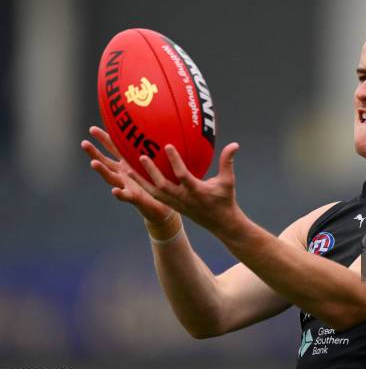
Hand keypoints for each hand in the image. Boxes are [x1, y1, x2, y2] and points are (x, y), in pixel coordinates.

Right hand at [81, 126, 172, 223]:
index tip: (92, 129)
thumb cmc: (158, 182)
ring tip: (93, 163)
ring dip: (102, 171)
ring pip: (111, 178)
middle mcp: (123, 174)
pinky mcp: (134, 197)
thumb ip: (154, 148)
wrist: (162, 205)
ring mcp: (126, 186)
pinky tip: (114, 191)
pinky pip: (125, 196)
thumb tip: (159, 127)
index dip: (103, 139)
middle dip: (94, 153)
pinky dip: (119, 194)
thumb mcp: (154, 162)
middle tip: (84, 143)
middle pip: (106, 162)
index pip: (113, 149)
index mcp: (127, 164)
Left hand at [128, 142, 242, 234]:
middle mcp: (183, 198)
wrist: (222, 224)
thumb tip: (234, 144)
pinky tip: (135, 178)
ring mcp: (176, 203)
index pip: (183, 175)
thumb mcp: (228, 181)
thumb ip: (228, 162)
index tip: (167, 146)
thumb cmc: (225, 200)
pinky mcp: (173, 206)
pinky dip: (144, 187)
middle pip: (162, 185)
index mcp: (196, 191)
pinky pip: (155, 196)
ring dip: (141, 181)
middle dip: (151, 172)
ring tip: (127, 168)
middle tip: (141, 156)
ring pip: (154, 192)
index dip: (175, 161)